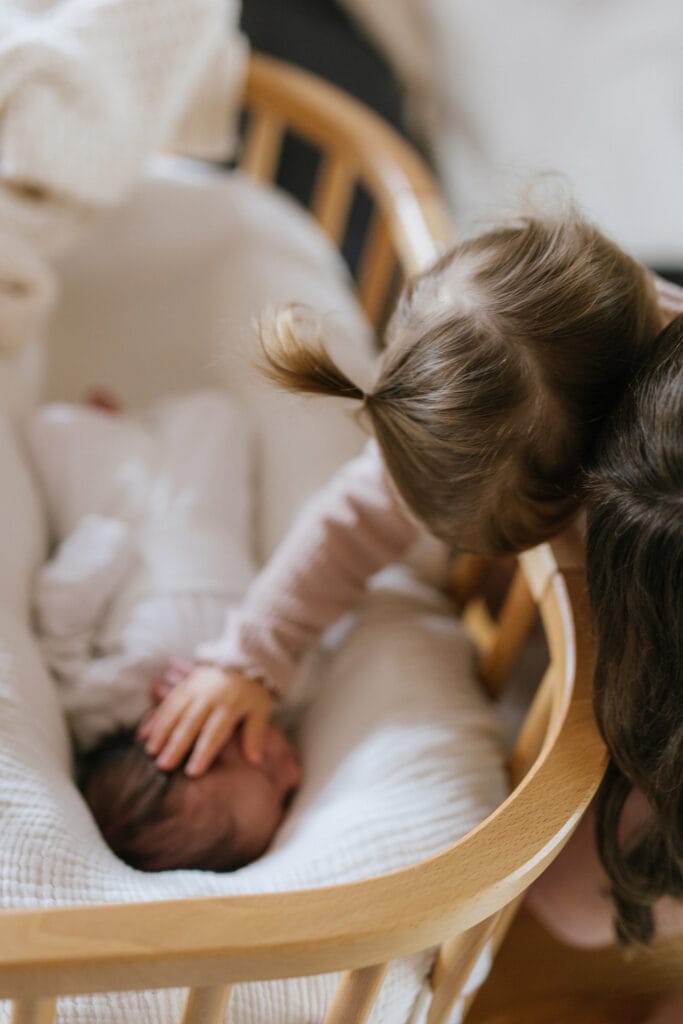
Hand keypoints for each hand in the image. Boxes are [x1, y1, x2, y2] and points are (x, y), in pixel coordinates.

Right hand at [137, 665, 272, 776]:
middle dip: (176, 745)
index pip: (215, 732)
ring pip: (175, 710)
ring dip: (161, 730)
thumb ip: (256, 734)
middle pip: (190, 723)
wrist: (244, 657)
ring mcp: (196, 688)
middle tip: (163, 765)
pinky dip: (156, 715)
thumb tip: (255, 760)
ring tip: (150, 750)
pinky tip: (145, 731)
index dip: (203, 752)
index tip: (192, 772)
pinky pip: (169, 699)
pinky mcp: (187, 683)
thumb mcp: (261, 709)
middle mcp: (210, 696)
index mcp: (230, 706)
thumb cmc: (252, 690)